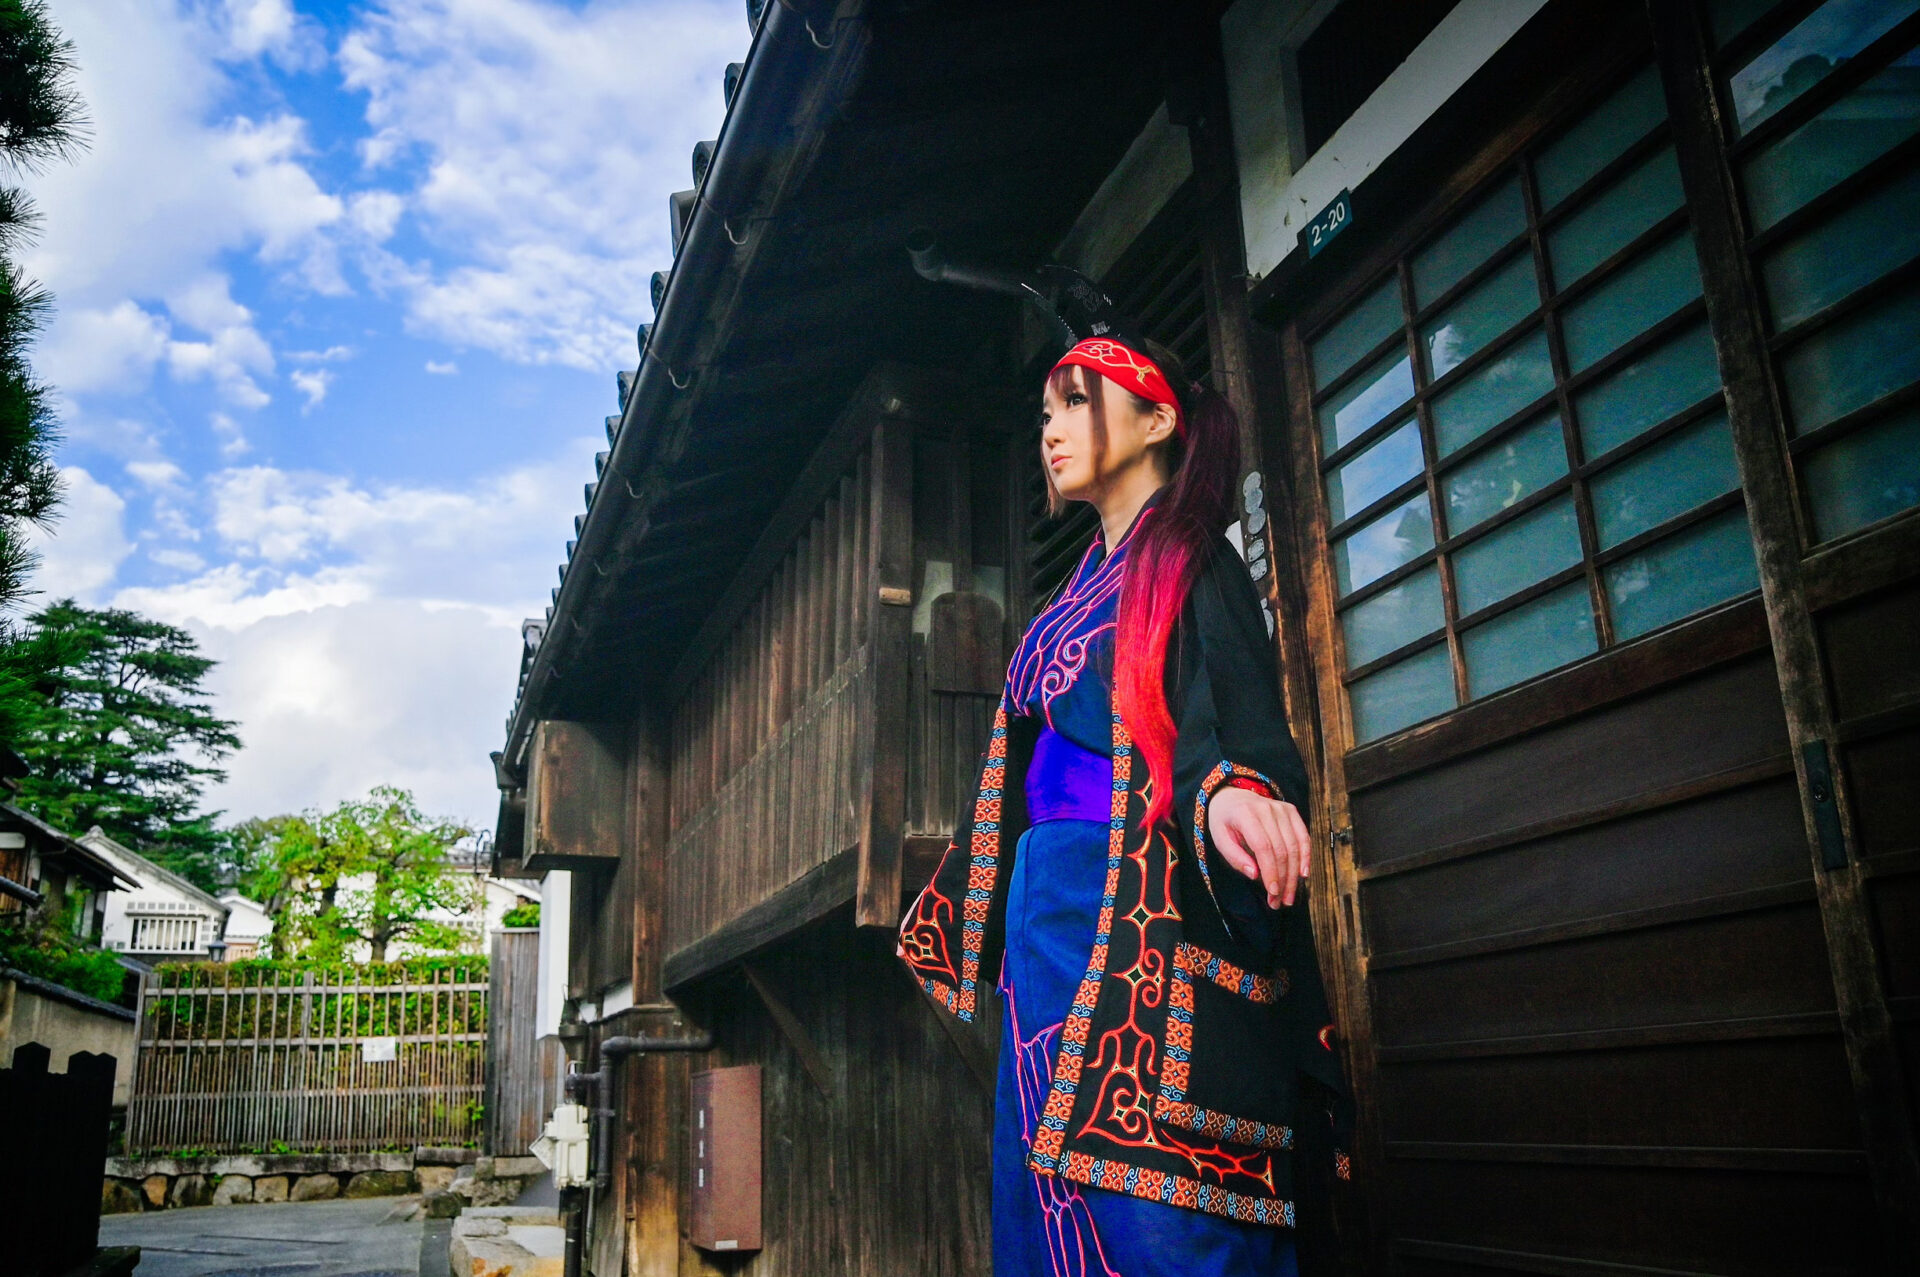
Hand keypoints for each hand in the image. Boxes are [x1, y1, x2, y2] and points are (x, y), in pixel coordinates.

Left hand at [1206, 785, 1310, 908]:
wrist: (1232, 797)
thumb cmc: (1224, 822)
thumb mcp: (1220, 839)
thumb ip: (1235, 857)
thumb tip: (1255, 875)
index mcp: (1246, 814)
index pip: (1264, 847)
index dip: (1270, 871)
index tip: (1272, 892)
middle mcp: (1267, 809)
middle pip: (1281, 849)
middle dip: (1283, 879)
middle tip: (1280, 901)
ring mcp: (1281, 808)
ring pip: (1294, 846)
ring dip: (1294, 874)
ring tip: (1289, 895)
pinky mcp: (1291, 811)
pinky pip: (1303, 836)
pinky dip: (1306, 856)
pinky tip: (1303, 875)